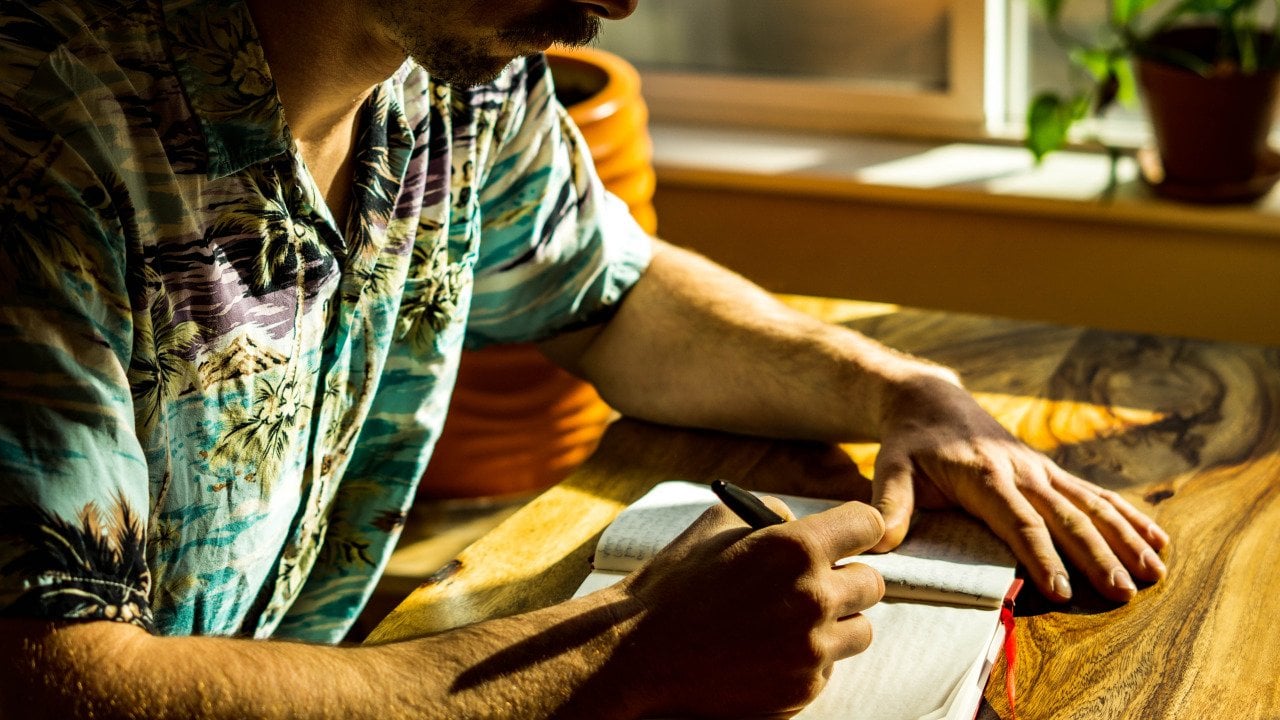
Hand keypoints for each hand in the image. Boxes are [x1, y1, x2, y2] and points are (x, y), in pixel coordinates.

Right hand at [613, 497, 884, 717]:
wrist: (637, 654)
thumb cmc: (674, 584)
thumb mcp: (718, 525)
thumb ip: (771, 515)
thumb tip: (805, 522)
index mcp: (794, 547)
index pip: (868, 525)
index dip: (856, 529)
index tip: (848, 537)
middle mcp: (812, 597)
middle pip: (872, 582)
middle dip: (846, 579)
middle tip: (815, 583)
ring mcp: (810, 649)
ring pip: (860, 631)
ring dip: (835, 623)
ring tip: (789, 621)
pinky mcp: (803, 689)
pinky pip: (829, 668)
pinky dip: (807, 659)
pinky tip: (767, 651)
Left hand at [871, 375, 1169, 602]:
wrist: (931, 401)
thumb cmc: (909, 444)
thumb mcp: (891, 468)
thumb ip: (889, 505)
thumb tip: (881, 543)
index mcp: (984, 475)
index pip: (1018, 521)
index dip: (1041, 556)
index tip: (1060, 590)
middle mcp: (1021, 471)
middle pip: (1065, 517)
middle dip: (1097, 556)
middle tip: (1122, 592)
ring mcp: (1041, 471)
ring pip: (1091, 505)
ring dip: (1125, 539)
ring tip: (1155, 572)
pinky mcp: (1051, 473)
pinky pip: (1097, 495)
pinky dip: (1130, 517)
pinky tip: (1159, 540)